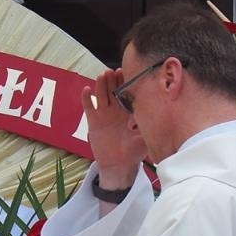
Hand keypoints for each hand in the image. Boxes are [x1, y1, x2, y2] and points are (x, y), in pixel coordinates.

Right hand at [82, 68, 147, 188]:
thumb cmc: (134, 151)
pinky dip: (87, 98)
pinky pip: (89, 107)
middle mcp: (116, 110)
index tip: (126, 72)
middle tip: (112, 71)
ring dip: (100, 85)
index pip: (126, 94)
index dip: (125, 83)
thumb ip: (146, 127)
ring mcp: (104, 114)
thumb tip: (149, 117)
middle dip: (112, 81)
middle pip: (112, 91)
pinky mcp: (93, 121)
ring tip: (101, 76)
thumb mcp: (144, 139)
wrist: (118, 164)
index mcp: (129, 112)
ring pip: (101, 96)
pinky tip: (87, 90)